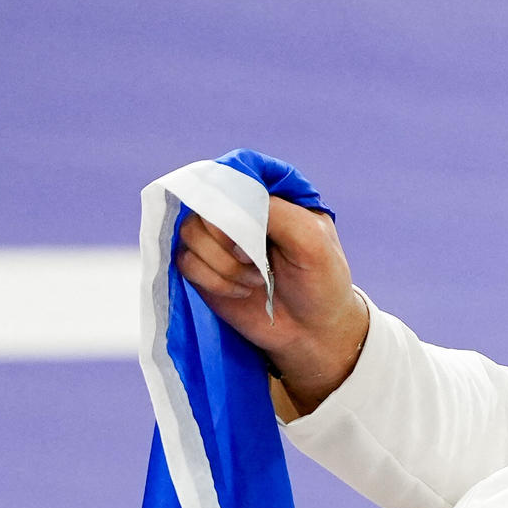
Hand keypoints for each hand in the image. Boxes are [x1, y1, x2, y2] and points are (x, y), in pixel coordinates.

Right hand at [174, 199, 369, 411]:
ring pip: (189, 232)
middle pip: (203, 204)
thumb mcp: (312, 240)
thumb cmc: (322, 281)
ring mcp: (217, 239)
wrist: (313, 331)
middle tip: (256, 261)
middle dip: (228, 239)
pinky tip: (240, 292)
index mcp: (267, 195)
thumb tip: (225, 205)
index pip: (231, 177)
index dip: (233, 205)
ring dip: (222, 263)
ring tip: (255, 280)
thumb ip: (274, 211)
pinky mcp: (202, 266)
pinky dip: (213, 280)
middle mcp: (237, 211)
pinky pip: (185, 261)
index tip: (254, 236)